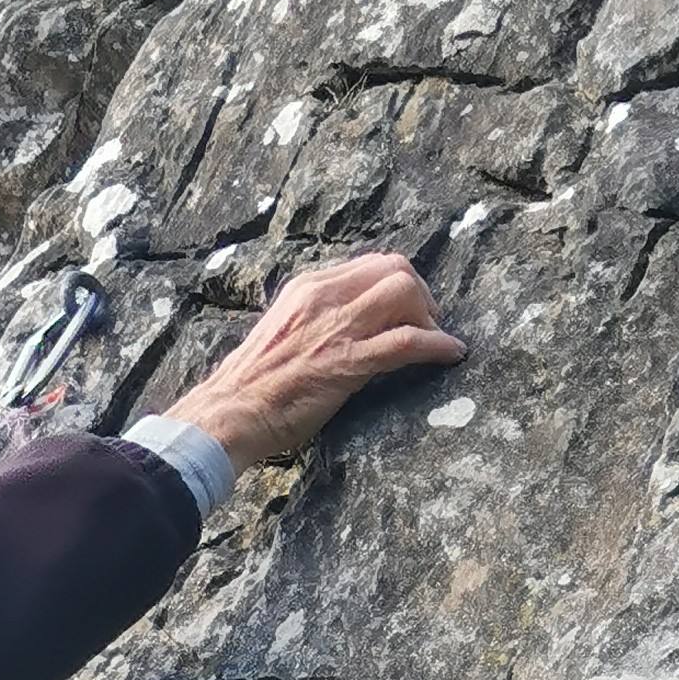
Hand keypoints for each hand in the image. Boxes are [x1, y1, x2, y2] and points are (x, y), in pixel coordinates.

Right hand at [170, 253, 464, 469]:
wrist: (227, 415)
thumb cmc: (249, 389)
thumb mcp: (281, 334)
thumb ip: (313, 322)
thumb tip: (344, 329)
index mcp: (307, 288)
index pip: (370, 264)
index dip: (398, 283)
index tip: (407, 310)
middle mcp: (323, 296)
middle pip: (395, 268)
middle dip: (421, 293)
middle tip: (428, 323)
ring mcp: (336, 327)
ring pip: (404, 293)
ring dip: (431, 315)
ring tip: (437, 340)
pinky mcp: (347, 361)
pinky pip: (407, 341)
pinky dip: (437, 345)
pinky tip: (451, 355)